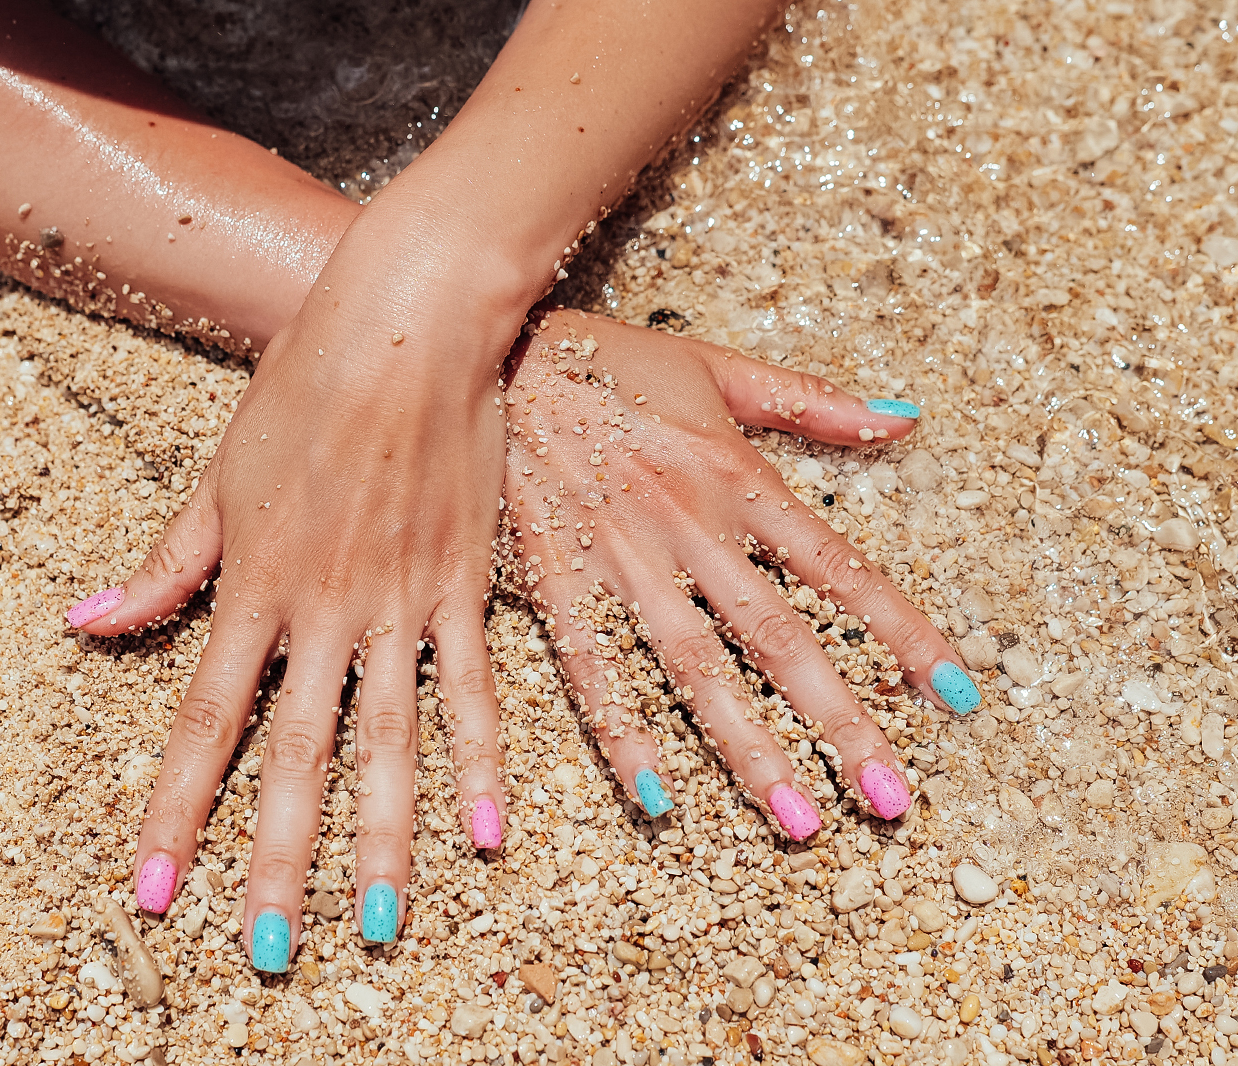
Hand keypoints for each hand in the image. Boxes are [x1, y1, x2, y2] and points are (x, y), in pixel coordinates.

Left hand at [65, 216, 522, 970]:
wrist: (407, 322)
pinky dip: (480, 761)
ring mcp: (398, 602)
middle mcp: (321, 610)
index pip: (204, 722)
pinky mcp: (461, 584)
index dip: (175, 812)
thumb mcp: (217, 477)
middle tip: (265, 949)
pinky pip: (474, 688)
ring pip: (386, 740)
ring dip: (379, 839)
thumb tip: (85, 623)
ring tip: (374, 924)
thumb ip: (164, 566)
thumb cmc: (303, 387)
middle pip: (293, 755)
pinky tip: (487, 835)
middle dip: (272, 859)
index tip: (153, 892)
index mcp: (251, 585)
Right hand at [502, 309, 980, 837]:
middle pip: (779, 637)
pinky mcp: (556, 579)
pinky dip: (625, 732)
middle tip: (891, 797)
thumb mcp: (715, 368)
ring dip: (749, 749)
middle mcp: (689, 528)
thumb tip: (904, 417)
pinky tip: (658, 796)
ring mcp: (620, 560)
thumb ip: (810, 401)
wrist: (491, 353)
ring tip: (798, 819)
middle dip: (841, 721)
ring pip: (696, 667)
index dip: (902, 632)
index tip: (956, 694)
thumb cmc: (606, 361)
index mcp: (735, 476)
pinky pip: (595, 667)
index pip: (838, 568)